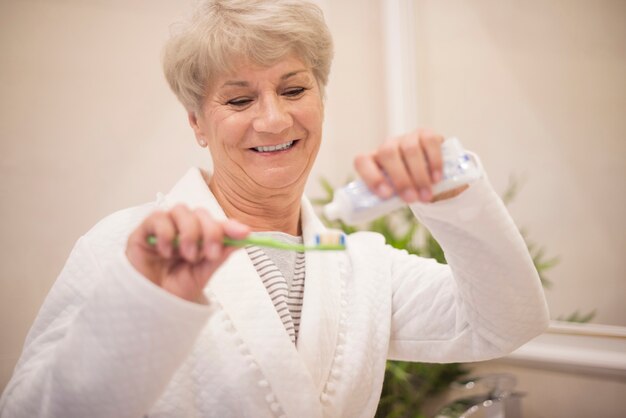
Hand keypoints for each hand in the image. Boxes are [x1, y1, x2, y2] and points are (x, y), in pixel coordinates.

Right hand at [126, 205, 249, 302]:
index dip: (231, 225)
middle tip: (211, 254)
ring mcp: (164, 228)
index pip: (217, 224)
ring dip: (189, 232)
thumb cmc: (173, 290)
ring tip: (188, 256)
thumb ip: (218, 258)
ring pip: (181, 210)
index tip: (245, 233)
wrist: (147, 306)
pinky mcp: (144, 231)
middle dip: (210, 231)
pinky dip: (166, 233)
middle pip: (201, 213)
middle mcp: (183, 229)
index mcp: (200, 238)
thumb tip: (239, 242)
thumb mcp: (201, 276)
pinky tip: (166, 252)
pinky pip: (157, 217)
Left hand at [354, 129, 465, 202]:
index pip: (362, 161)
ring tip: (426, 195)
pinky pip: (429, 142)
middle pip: (388, 154)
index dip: (372, 176)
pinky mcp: (426, 134)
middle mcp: (387, 146)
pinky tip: (436, 179)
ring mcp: (406, 138)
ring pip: (410, 149)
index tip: (386, 195)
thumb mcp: (396, 193)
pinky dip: (434, 162)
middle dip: (401, 179)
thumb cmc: (407, 187)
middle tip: (412, 199)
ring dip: (419, 175)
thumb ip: (392, 197)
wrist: (429, 176)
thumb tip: (390, 204)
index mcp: (373, 160)